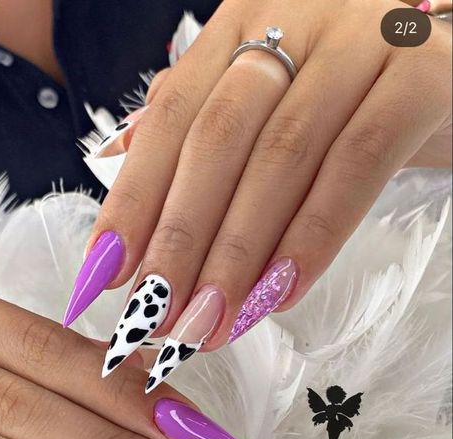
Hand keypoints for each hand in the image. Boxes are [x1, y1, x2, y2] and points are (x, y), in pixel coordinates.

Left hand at [64, 0, 450, 390]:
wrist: (448, 64)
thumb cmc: (345, 98)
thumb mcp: (268, 107)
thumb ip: (200, 137)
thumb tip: (124, 193)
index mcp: (241, 26)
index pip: (170, 118)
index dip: (132, 201)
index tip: (104, 275)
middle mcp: (293, 19)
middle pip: (216, 142)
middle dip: (179, 241)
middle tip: (156, 316)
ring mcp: (358, 41)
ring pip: (279, 158)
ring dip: (237, 255)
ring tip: (208, 322)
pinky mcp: (421, 77)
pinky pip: (356, 165)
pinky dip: (312, 236)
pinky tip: (280, 294)